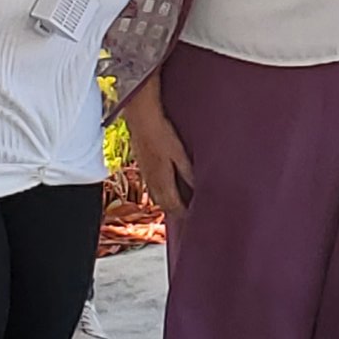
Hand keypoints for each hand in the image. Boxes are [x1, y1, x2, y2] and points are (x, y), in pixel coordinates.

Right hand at [127, 87, 193, 217]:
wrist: (141, 119)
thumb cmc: (162, 134)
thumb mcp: (179, 153)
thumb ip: (187, 172)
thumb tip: (197, 189)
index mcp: (162, 181)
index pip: (174, 206)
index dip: (184, 214)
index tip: (195, 219)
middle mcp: (152, 182)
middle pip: (165, 205)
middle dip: (176, 212)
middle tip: (189, 216)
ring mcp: (146, 174)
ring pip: (157, 197)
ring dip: (168, 203)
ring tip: (180, 205)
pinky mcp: (143, 166)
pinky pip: (153, 187)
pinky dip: (162, 193)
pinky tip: (168, 188)